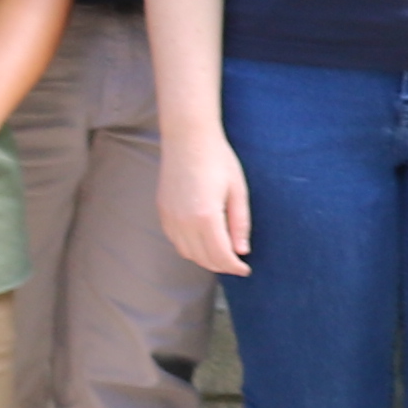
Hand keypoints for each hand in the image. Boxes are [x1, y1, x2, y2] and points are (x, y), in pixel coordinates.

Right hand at [161, 129, 251, 277]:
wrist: (188, 138)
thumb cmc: (218, 160)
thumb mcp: (238, 190)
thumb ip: (240, 223)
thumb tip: (242, 251)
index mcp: (206, 216)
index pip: (220, 255)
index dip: (234, 266)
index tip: (245, 269)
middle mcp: (183, 221)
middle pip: (203, 258)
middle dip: (221, 265)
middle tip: (237, 264)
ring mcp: (170, 218)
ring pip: (187, 253)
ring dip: (205, 258)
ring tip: (222, 254)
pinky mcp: (162, 212)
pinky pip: (175, 241)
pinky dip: (190, 248)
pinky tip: (203, 241)